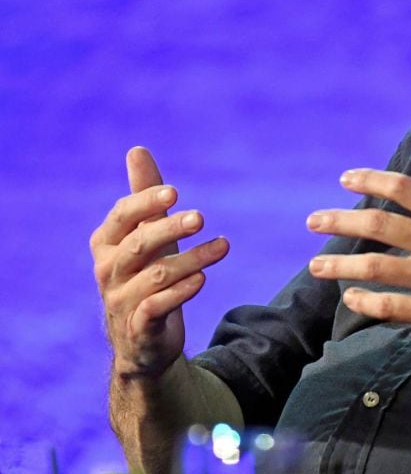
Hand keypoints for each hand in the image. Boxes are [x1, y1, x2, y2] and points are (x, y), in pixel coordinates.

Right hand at [90, 147, 228, 378]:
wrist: (142, 340)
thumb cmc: (145, 275)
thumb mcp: (146, 235)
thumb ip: (143, 197)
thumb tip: (136, 150)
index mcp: (106, 244)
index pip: (122, 216)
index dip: (145, 203)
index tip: (174, 192)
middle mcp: (108, 271)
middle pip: (138, 244)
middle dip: (169, 228)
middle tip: (201, 217)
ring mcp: (121, 301)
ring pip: (156, 275)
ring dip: (193, 259)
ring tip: (224, 246)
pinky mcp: (140, 327)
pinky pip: (158, 307)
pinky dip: (181, 292)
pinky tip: (203, 279)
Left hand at [306, 119, 410, 377]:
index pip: (404, 189)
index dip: (370, 180)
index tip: (346, 178)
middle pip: (378, 225)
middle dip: (339, 220)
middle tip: (313, 220)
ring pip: (376, 268)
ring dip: (340, 266)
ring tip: (316, 266)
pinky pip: (392, 307)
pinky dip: (367, 303)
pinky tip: (352, 300)